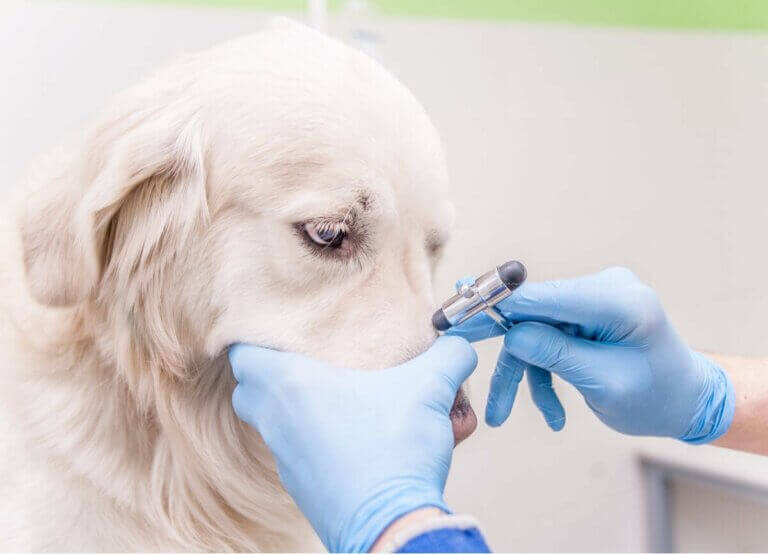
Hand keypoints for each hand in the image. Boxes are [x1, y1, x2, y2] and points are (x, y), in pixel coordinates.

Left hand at [228, 336, 476, 552]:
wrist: (391, 526)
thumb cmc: (396, 452)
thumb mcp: (430, 388)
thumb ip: (449, 355)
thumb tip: (459, 344)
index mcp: (290, 385)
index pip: (241, 353)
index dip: (255, 336)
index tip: (279, 329)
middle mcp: (277, 421)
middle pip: (251, 389)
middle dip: (273, 374)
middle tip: (307, 362)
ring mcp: (285, 458)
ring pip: (274, 423)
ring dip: (298, 409)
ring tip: (340, 400)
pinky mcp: (301, 488)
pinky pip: (299, 454)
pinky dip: (318, 443)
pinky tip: (357, 439)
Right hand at [449, 267, 733, 442]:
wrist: (686, 401)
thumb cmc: (656, 397)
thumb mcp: (604, 383)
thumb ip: (556, 353)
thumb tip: (510, 333)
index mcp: (618, 301)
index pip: (543, 296)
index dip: (496, 305)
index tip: (456, 314)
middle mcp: (605, 288)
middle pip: (533, 311)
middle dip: (497, 339)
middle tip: (452, 344)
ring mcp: (594, 299)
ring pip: (535, 329)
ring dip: (521, 372)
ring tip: (502, 415)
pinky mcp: (586, 313)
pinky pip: (549, 336)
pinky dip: (542, 370)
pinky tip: (552, 411)